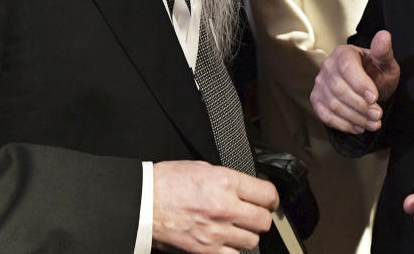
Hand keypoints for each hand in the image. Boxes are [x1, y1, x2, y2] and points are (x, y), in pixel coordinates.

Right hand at [150, 160, 277, 253]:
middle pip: (263, 220)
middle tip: (254, 216)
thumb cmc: (166, 183)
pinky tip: (225, 242)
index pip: (267, 194)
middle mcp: (225, 207)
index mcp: (225, 182)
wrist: (142, 202)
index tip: (269, 202)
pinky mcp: (206, 251)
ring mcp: (216, 232)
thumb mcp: (202, 168)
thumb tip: (244, 188)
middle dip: (261, 218)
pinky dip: (232, 250)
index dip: (272, 199)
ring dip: (247, 235)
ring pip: (252, 240)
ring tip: (235, 229)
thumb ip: (227, 180)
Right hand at [310, 30, 399, 133]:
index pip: (347, 68)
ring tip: (373, 124)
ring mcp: (320, 83)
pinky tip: (358, 127)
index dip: (361, 85)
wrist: (369, 86)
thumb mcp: (385, 63)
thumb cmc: (377, 73)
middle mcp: (328, 66)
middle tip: (378, 115)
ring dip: (355, 118)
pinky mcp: (317, 99)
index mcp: (343, 53)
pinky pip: (325, 115)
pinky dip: (343, 124)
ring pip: (333, 104)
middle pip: (339, 89)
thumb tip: (384, 35)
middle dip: (361, 106)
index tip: (375, 98)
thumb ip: (384, 52)